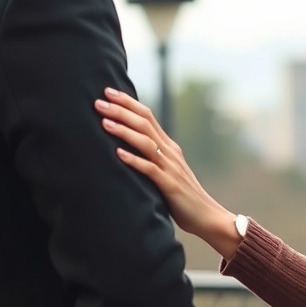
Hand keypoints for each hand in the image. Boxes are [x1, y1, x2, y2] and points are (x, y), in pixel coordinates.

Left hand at [94, 90, 242, 258]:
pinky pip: (150, 170)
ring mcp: (170, 168)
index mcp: (168, 146)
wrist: (206, 215)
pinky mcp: (169, 185)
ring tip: (104, 122)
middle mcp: (169, 152)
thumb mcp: (166, 169)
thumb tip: (128, 145)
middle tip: (99, 101)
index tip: (108, 91)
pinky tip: (118, 154)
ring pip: (146, 142)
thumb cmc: (181, 194)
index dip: (128, 102)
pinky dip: (134, 160)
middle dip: (121, 111)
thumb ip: (151, 156)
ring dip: (124, 131)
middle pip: (144, 123)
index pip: (148, 116)